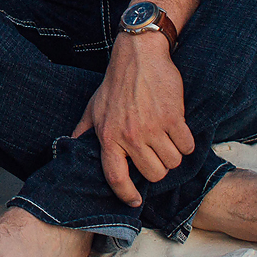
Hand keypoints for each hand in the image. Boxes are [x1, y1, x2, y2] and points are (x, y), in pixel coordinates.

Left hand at [77, 32, 194, 206]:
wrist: (138, 55)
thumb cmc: (115, 83)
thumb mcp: (93, 108)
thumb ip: (84, 131)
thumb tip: (69, 149)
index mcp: (108, 136)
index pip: (116, 177)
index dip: (126, 195)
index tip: (134, 201)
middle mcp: (130, 136)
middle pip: (153, 174)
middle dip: (158, 168)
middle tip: (156, 154)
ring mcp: (152, 128)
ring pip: (173, 162)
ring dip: (173, 154)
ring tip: (166, 140)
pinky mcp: (173, 118)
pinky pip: (187, 146)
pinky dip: (186, 143)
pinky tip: (178, 130)